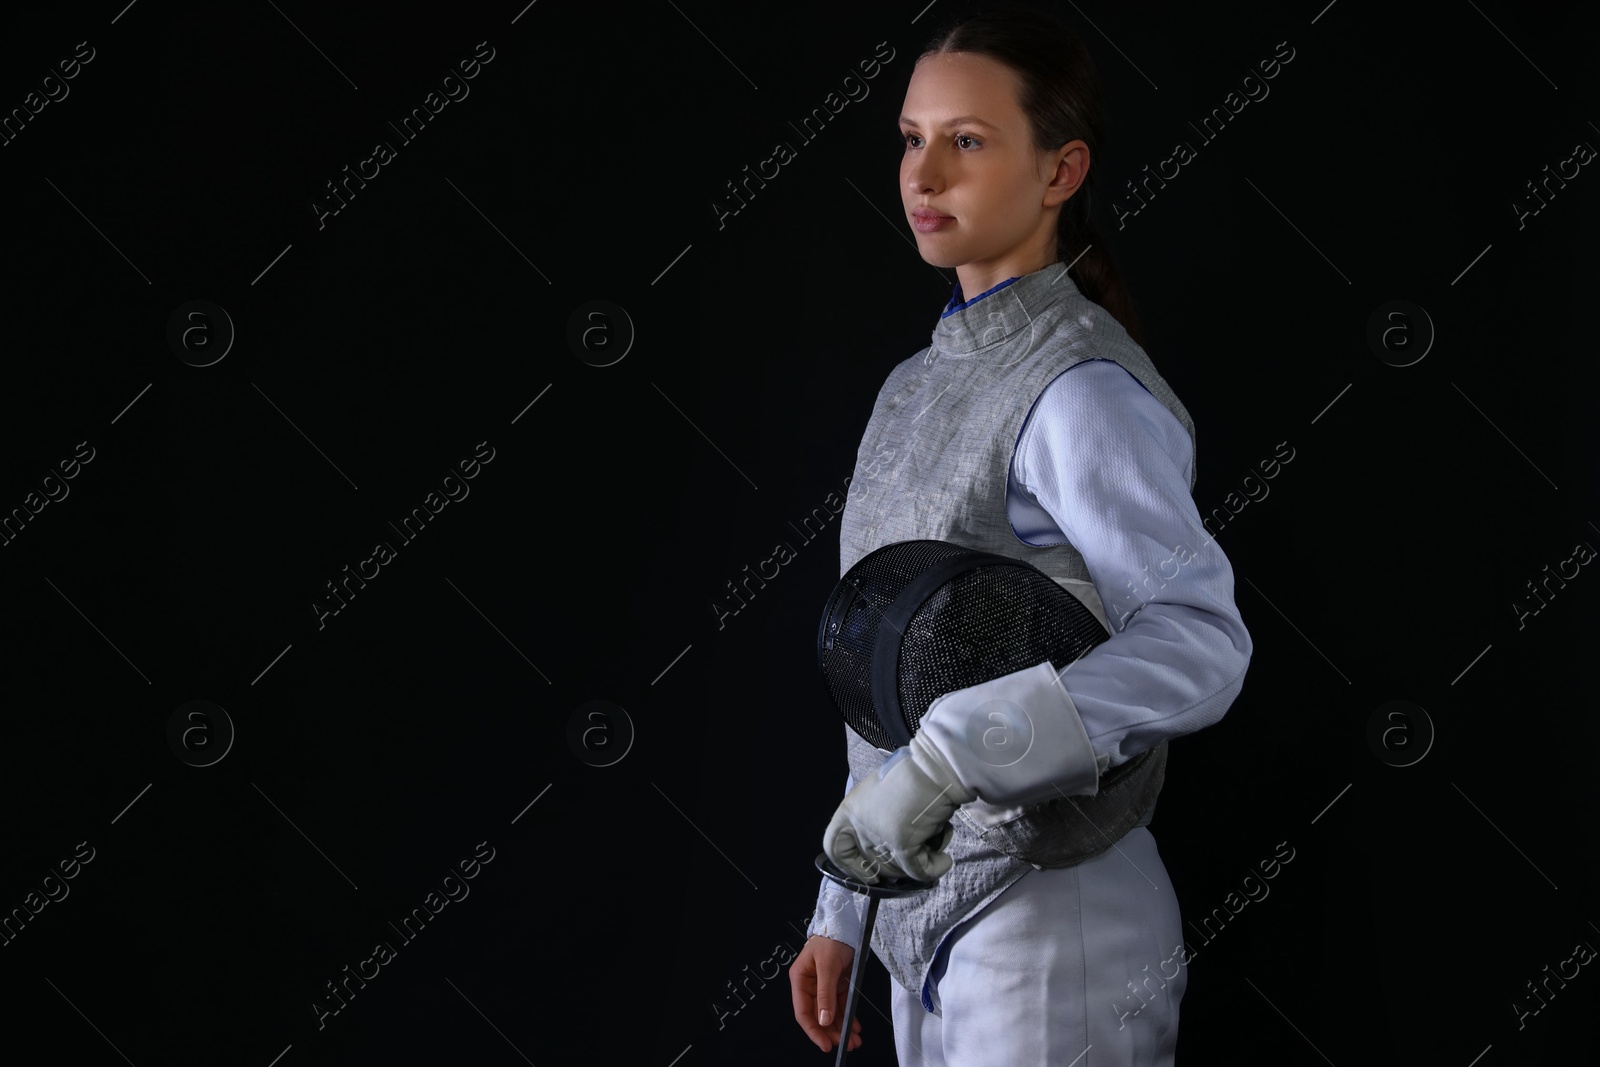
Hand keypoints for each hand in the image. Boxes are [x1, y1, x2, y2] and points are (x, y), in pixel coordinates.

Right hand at [790, 935, 863, 1053]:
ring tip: (854, 1041)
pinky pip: (841, 1006)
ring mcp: (824, 987)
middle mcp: (810, 986)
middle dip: (831, 1032)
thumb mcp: (827, 966)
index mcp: (800, 980)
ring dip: (841, 1028)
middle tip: (845, 1044)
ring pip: (831, 1014)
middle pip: (818, 1016)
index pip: (803, 1012)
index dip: (813, 1031)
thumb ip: (825, 994)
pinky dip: (848, 1017)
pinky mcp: (837, 985)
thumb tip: (823, 1020)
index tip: (825, 1044)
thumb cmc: (831, 939)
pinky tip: (855, 1027)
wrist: (845, 924)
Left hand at [822, 743, 972, 883]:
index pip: (835, 848)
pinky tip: (944, 860)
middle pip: (872, 864)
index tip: (869, 874)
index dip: (850, 866)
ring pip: (897, 870)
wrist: (933, 769)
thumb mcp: (878, 793)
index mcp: (848, 811)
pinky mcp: (902, 846)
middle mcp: (860, 827)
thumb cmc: (911, 775)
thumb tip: (885, 843)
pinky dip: (935, 867)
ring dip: (917, 861)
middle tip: (914, 852)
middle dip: (896, 865)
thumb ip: (872, 817)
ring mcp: (880, 838)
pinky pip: (919, 871)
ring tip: (932, 841)